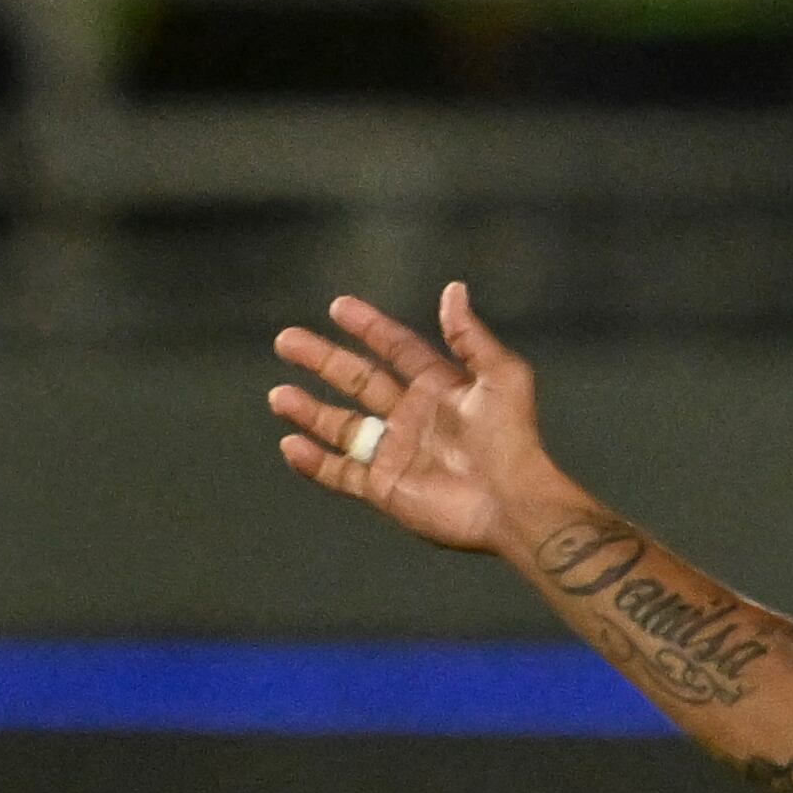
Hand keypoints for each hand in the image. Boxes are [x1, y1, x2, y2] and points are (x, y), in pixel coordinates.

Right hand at [267, 283, 564, 555]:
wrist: (513, 503)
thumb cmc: (514, 440)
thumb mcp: (502, 377)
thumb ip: (471, 336)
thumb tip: (454, 289)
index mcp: (440, 388)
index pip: (397, 349)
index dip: (369, 327)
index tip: (338, 307)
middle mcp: (413, 417)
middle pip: (358, 381)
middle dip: (322, 360)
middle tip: (286, 340)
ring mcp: (396, 453)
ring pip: (342, 427)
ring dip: (309, 412)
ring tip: (279, 397)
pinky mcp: (386, 489)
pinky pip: (342, 473)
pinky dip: (314, 463)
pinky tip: (291, 444)